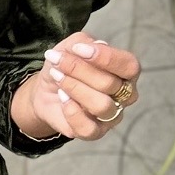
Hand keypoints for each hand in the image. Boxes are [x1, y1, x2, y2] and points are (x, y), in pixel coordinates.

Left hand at [22, 30, 140, 139]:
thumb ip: (83, 42)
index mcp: (126, 71)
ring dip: (75, 88)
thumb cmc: (65, 66)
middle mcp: (125, 95)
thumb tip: (96, 46)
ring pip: (102, 106)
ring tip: (58, 77)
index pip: (129, 65)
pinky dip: (71, 111)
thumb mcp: (71, 46)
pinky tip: (62, 98)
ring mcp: (112, 115)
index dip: (105, 56)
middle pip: (110, 84)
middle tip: (57, 62)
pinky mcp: (95, 132)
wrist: (46, 90)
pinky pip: (89, 128)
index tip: (77, 48)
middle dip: (79, 70)